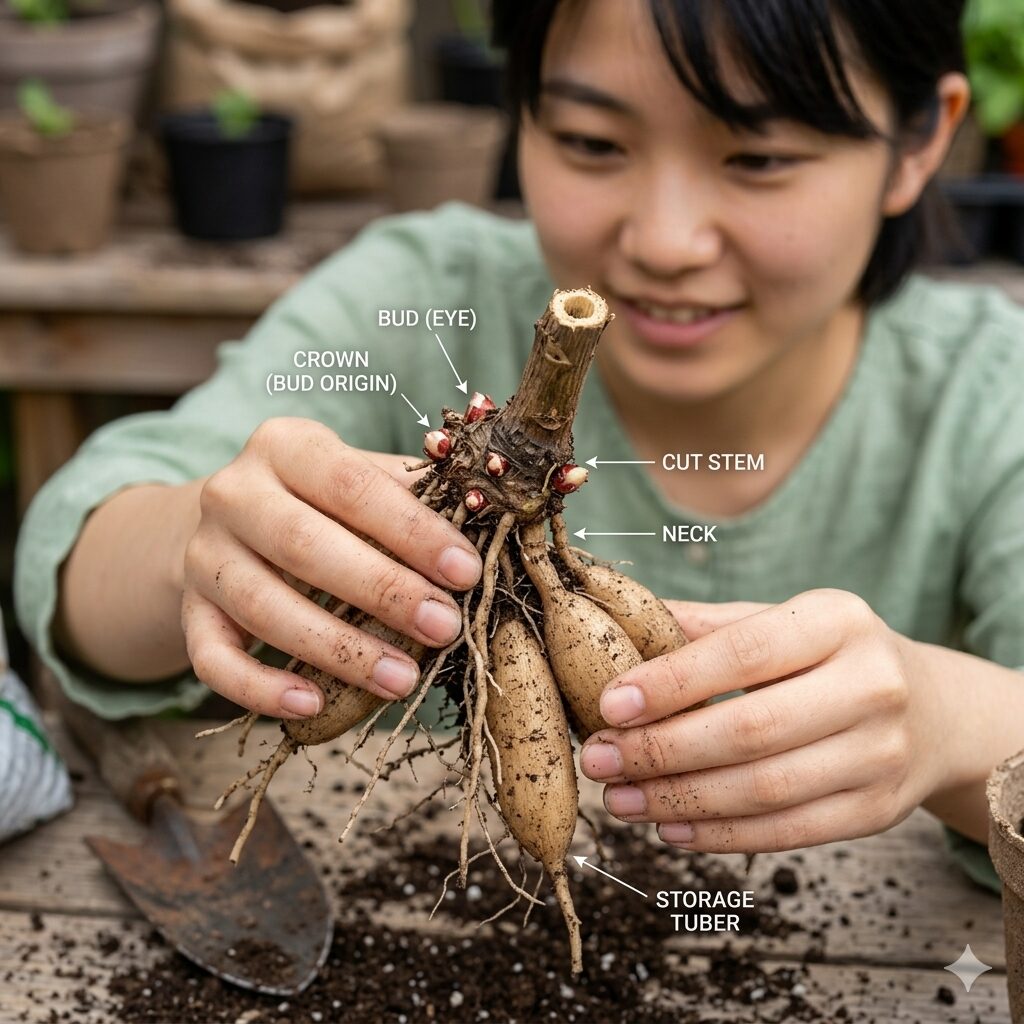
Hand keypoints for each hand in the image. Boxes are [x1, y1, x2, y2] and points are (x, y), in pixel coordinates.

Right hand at [181, 417, 481, 718]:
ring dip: (337, 649)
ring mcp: (204, 555)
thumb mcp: (360, 479)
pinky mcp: (190, 612)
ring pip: (264, 606)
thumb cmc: (322, 502)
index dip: (411, 531)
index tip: (465, 571)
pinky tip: (311, 705)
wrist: (230, 523)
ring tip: (401, 678)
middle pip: (303, 545)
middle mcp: (233, 493)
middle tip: (444, 627)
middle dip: (382, 591)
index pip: (351, 484)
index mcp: (285, 446)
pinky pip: (212, 659)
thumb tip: (488, 516)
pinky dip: (259, 688)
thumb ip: (414, 494)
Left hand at [579, 589, 953, 852]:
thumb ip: (706, 627)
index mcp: (837, 621)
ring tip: (619, 798)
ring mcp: (881, 753)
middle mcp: (871, 684)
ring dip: (679, 800)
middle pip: (751, 730)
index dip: (671, 683)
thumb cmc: (827, 657)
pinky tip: (669, 827)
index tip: (609, 703)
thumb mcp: (780, 621)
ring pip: (765, 789)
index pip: (743, 653)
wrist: (930, 710)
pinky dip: (721, 835)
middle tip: (599, 757)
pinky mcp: (878, 810)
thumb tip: (617, 623)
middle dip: (662, 749)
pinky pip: (789, 832)